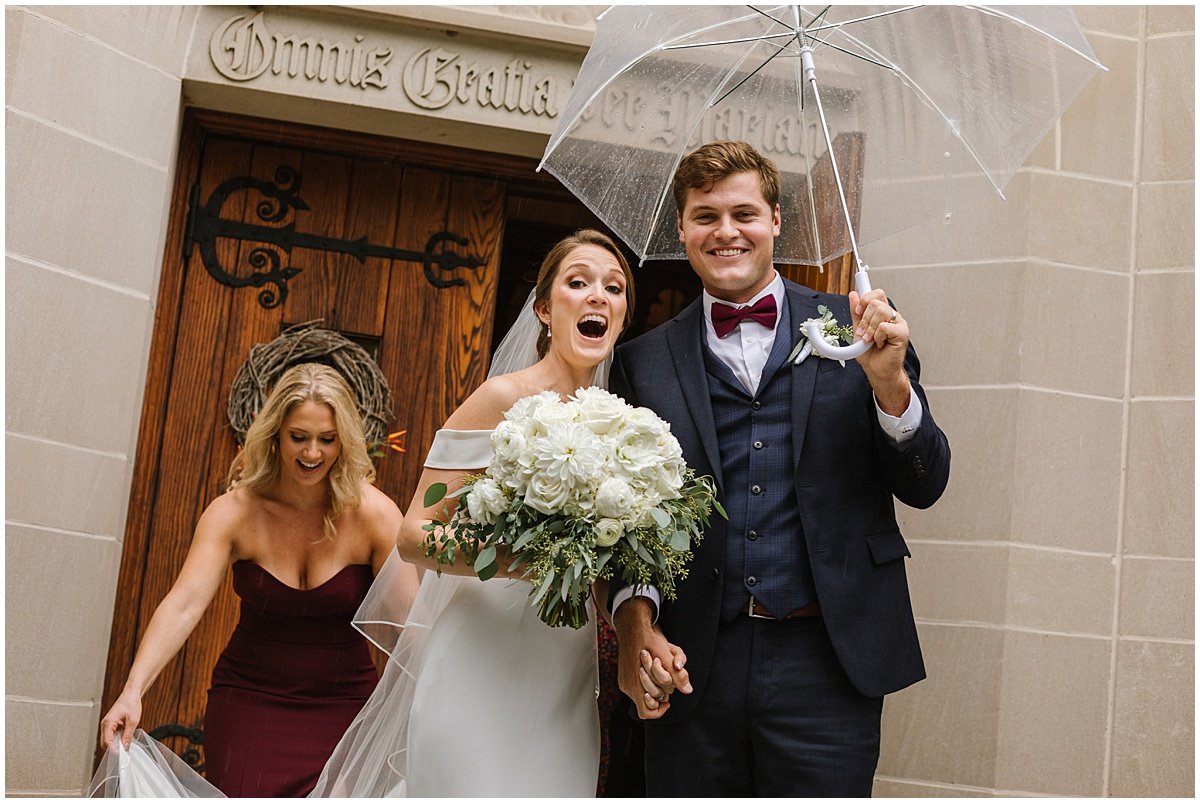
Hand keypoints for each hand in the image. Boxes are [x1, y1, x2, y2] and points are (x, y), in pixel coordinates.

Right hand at [99, 688, 141, 749]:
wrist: (131, 694)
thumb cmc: (131, 703)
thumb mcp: (133, 721)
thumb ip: (128, 735)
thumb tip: (125, 747)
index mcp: (108, 723)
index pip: (107, 742)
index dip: (114, 750)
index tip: (121, 754)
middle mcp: (105, 724)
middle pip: (105, 743)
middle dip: (114, 747)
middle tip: (125, 750)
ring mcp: (107, 725)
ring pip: (109, 740)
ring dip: (117, 742)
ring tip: (127, 742)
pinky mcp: (111, 725)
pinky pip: (112, 735)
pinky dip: (118, 738)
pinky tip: (125, 737)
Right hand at [613, 599, 691, 718]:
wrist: (633, 626)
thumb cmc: (648, 641)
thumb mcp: (667, 659)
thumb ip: (678, 676)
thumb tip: (688, 690)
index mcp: (635, 685)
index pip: (646, 712)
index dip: (658, 711)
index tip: (667, 702)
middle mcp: (627, 686)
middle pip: (647, 701)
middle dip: (659, 694)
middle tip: (667, 685)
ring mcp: (624, 680)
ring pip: (642, 693)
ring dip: (653, 686)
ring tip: (660, 675)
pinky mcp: (624, 675)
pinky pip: (636, 686)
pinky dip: (646, 681)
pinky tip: (653, 671)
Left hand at [849, 289, 910, 415]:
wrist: (876, 370)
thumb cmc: (870, 353)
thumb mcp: (858, 330)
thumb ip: (856, 313)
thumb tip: (853, 295)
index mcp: (882, 313)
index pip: (877, 293)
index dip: (865, 299)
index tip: (857, 310)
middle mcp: (892, 315)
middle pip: (876, 302)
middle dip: (864, 319)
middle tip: (863, 334)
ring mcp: (899, 323)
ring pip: (881, 311)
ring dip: (870, 328)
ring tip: (870, 340)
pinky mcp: (903, 332)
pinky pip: (884, 326)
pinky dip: (877, 336)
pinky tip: (880, 344)